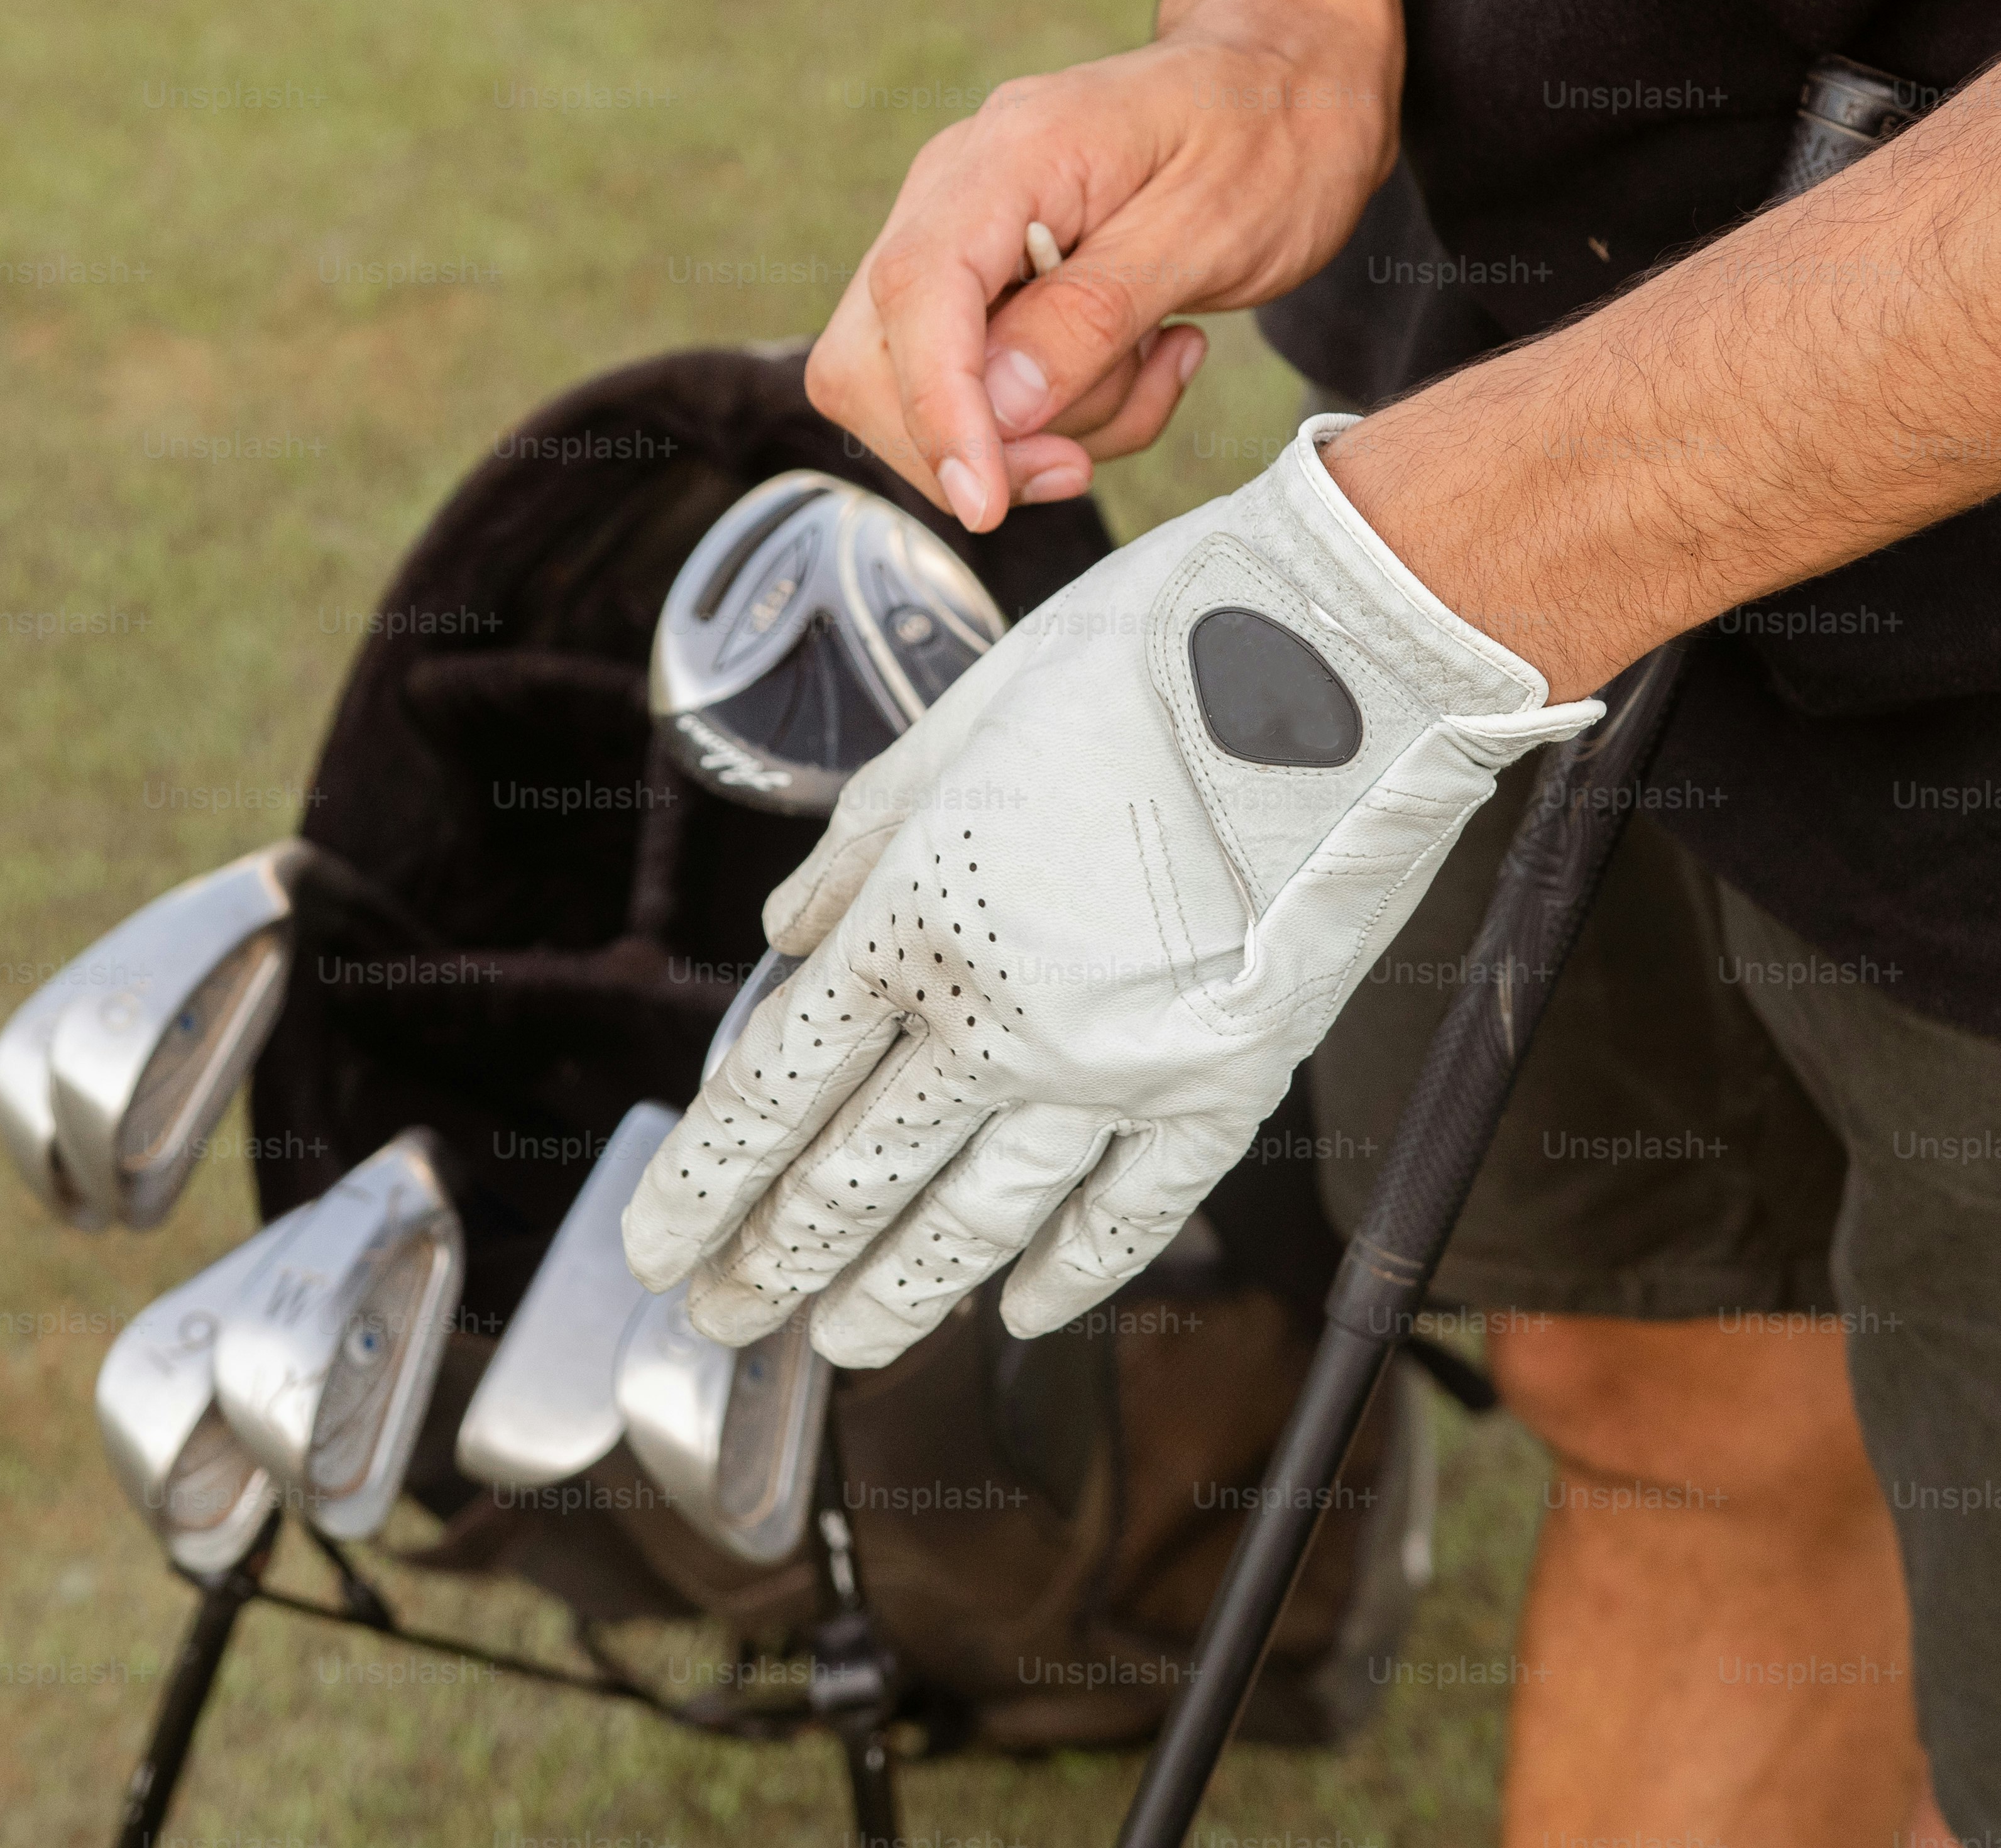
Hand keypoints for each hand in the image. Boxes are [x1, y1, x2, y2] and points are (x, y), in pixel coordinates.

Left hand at [619, 418, 1601, 1367]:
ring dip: (895, 1294)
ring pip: (978, 1220)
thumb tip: (788, 927)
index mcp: (919, 920)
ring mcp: (1117, 1067)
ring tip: (838, 1343)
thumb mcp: (964, 721)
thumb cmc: (1150, 657)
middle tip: (720, 1316)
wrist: (1343, 662)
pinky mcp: (1226, 1082)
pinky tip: (1019, 1312)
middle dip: (772, 1262)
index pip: (776, 1089)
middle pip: (855, 1175)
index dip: (704, 1183)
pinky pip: (1131, 1211)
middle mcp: (1001, 1019)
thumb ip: (863, 842)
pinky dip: (1068, 1273)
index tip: (656, 1247)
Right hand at [808, 8, 1399, 531]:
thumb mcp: (1212, 226)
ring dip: (1044, 426)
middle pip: (871, 360)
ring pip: (924, 392)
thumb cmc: (1268, 135)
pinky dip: (1064, 413)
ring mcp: (959, 236)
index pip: (915, 294)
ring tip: (1158, 361)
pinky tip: (1147, 355)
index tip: (986, 503)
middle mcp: (953, 190)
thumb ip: (1096, 314)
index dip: (934, 411)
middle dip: (979, 441)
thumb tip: (999, 407)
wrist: (1289, 81)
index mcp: (1008, 154)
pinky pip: (983, 389)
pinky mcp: (983, 281)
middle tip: (1093, 454)